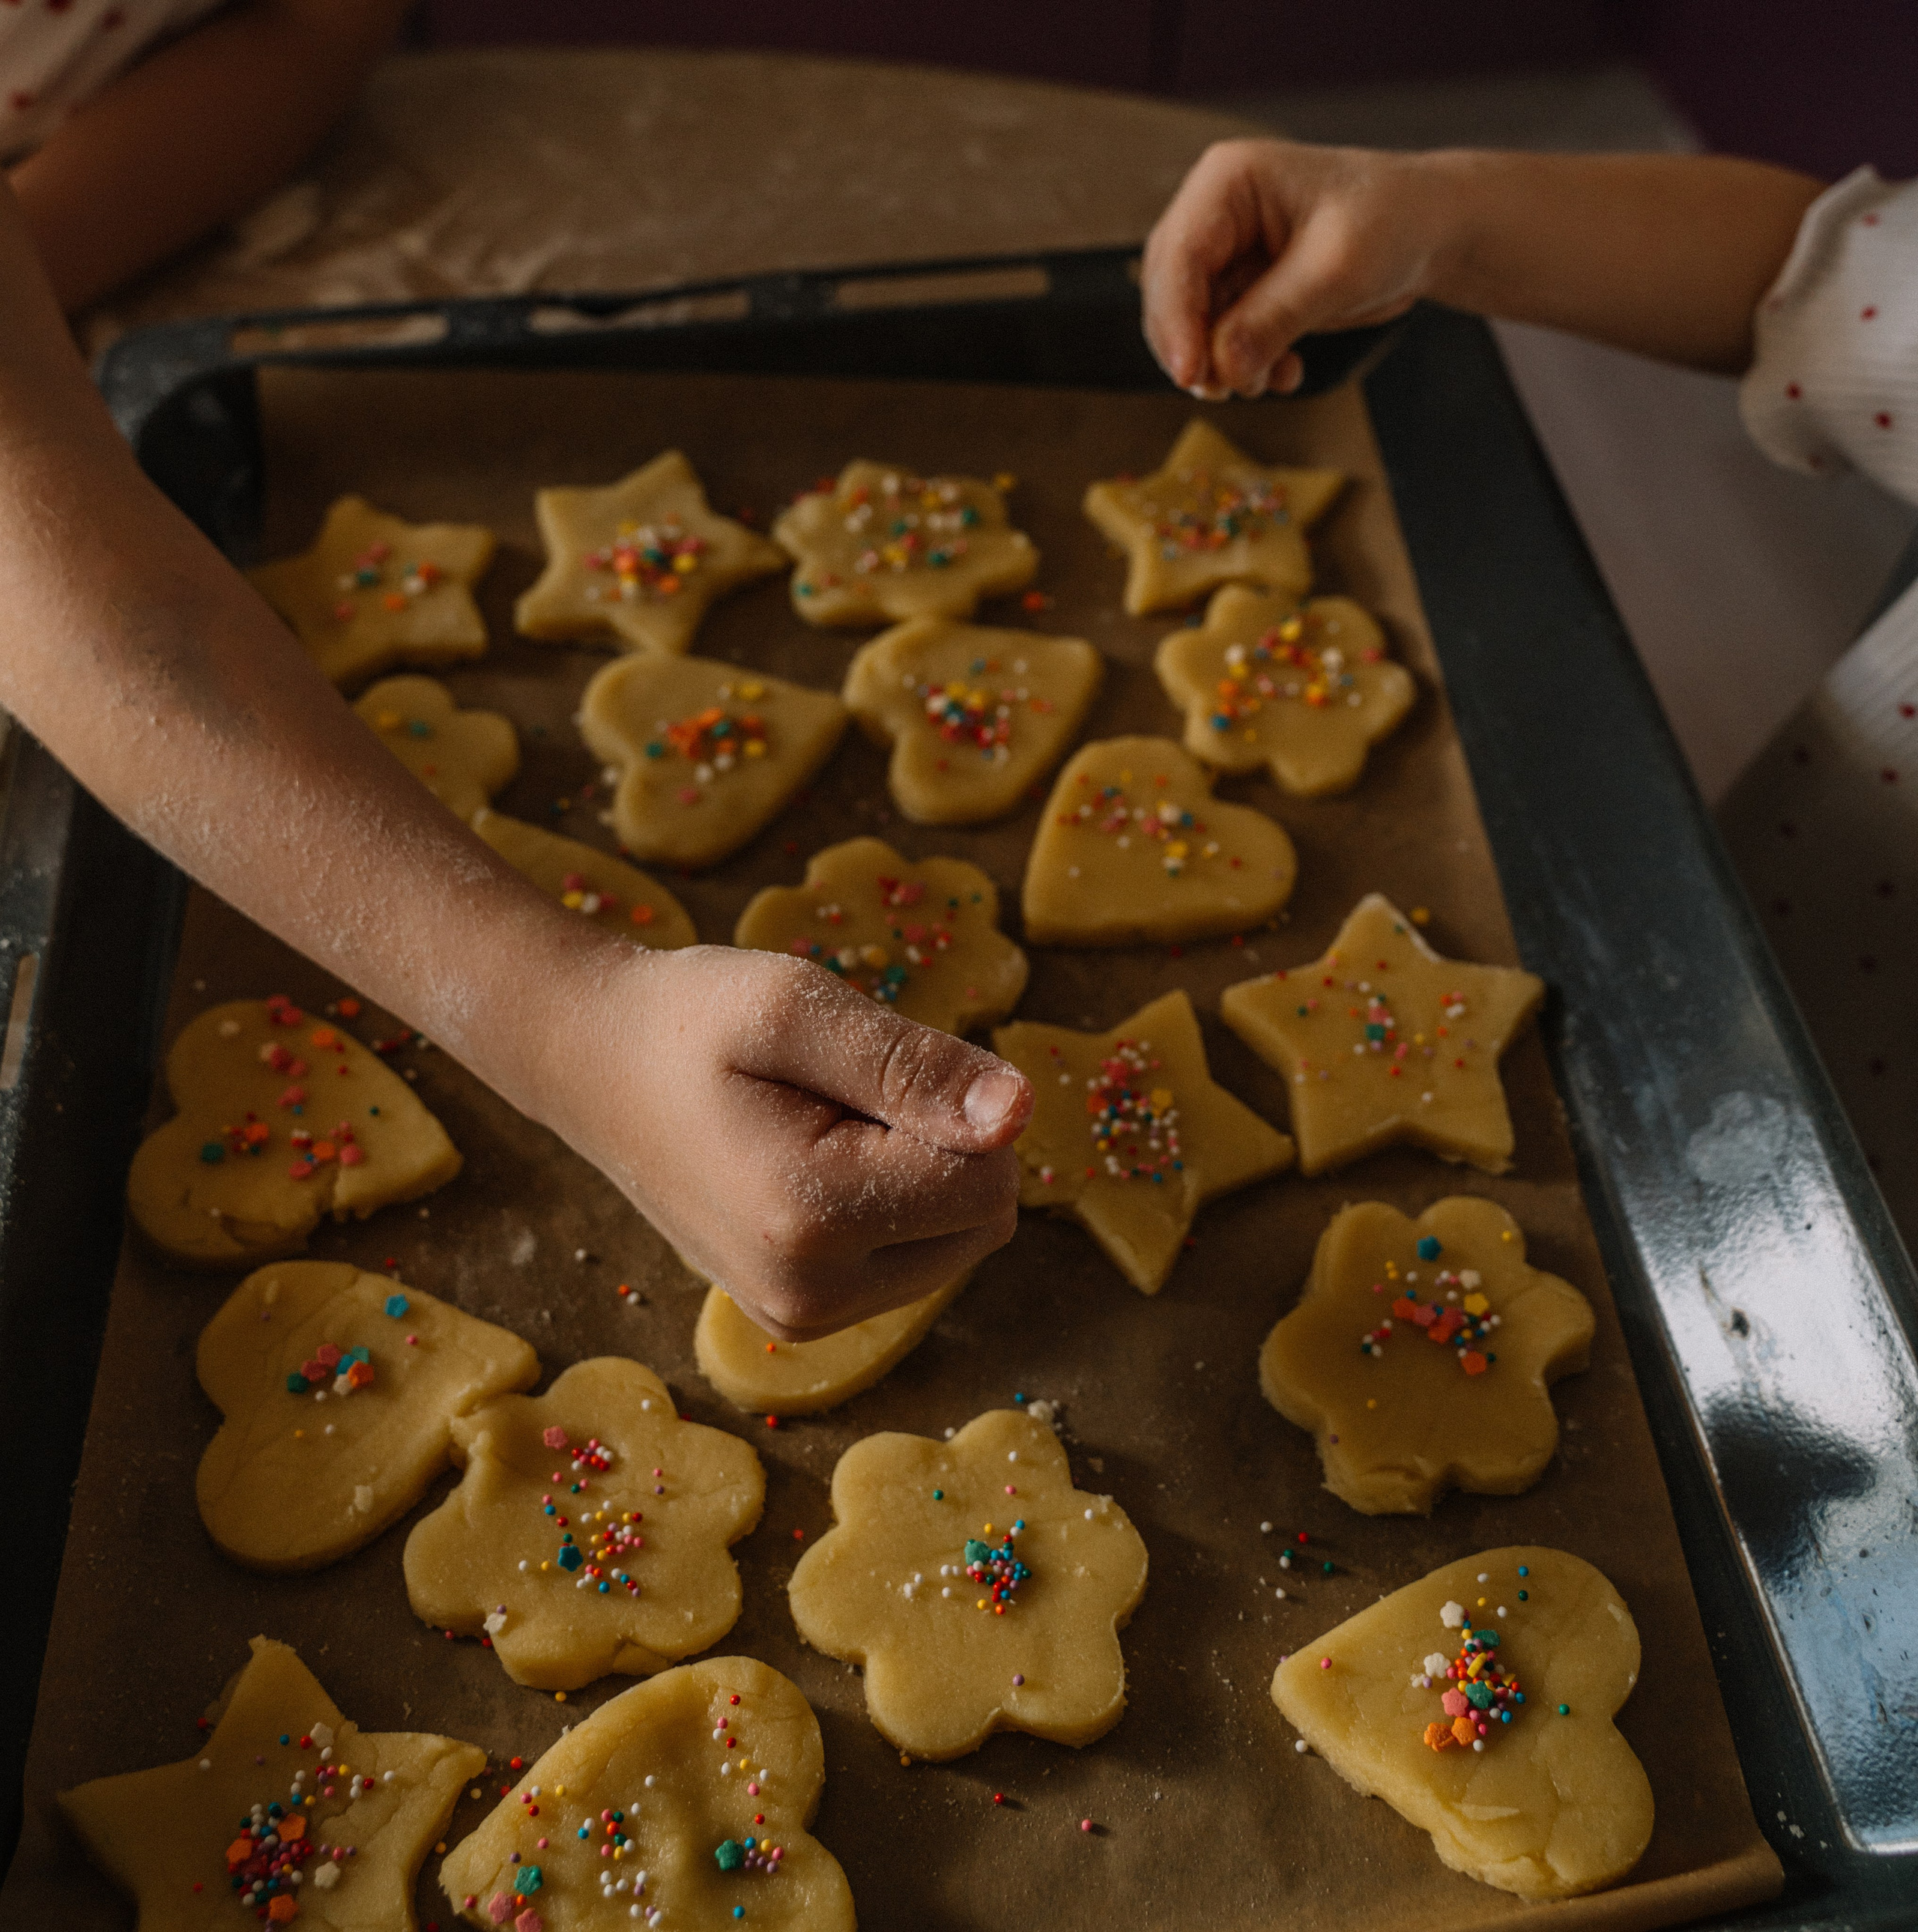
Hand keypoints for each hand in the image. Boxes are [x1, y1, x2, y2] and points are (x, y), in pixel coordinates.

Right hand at [545, 942, 1032, 1339]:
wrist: (592, 1063)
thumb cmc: (688, 1019)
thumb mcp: (797, 1006)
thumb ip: (914, 1065)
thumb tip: (1018, 1115)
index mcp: (811, 1221)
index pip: (989, 1177)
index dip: (954, 1103)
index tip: (865, 1069)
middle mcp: (812, 1297)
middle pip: (984, 1220)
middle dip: (944, 1144)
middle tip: (844, 1094)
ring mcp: (805, 1319)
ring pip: (958, 1243)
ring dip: (919, 1173)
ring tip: (823, 1123)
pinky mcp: (805, 1317)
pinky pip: (916, 1260)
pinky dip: (893, 1204)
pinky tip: (816, 1161)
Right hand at [1142, 138, 1442, 399]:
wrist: (1430, 231)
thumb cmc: (1393, 221)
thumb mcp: (1337, 270)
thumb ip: (1274, 319)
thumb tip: (1221, 369)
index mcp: (1229, 181)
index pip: (1179, 255)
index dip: (1176, 320)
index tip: (1191, 375)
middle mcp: (1216, 214)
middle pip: (1170, 291)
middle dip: (1193, 347)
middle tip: (1223, 391)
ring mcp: (1227, 254)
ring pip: (1190, 323)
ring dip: (1221, 363)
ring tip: (1267, 382)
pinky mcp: (1243, 290)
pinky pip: (1220, 339)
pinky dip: (1244, 366)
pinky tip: (1284, 374)